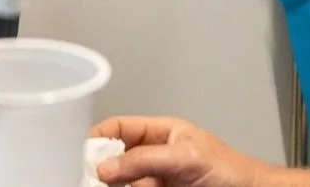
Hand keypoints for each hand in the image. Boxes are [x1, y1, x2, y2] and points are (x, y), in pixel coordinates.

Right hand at [91, 116, 270, 186]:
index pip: (120, 128)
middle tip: (81, 174)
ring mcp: (153, 181)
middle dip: (96, 164)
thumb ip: (146, 160)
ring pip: (117, 182)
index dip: (98, 136)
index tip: (78, 150)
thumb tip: (107, 166)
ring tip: (89, 182)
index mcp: (161, 133)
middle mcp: (153, 157)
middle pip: (112, 158)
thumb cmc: (231, 171)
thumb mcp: (187, 158)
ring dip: (104, 182)